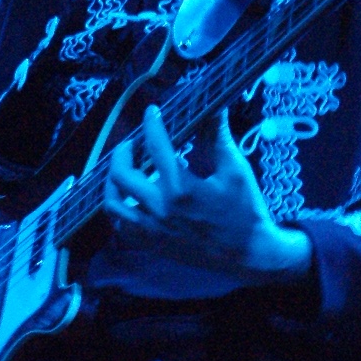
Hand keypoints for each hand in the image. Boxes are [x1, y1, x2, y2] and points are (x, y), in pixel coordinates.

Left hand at [105, 105, 312, 282]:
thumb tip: (215, 106)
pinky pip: (121, 227)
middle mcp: (160, 209)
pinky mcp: (153, 244)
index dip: (151, 124)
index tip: (152, 111)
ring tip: (123, 170)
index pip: (157, 146)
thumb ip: (218, 137)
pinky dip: (120, 210)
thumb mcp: (235, 171)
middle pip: (121, 175)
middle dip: (123, 152)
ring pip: (113, 204)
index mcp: (181, 188)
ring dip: (112, 182)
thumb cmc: (245, 211)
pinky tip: (129, 199)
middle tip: (133, 144)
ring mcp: (153, 230)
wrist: (248, 255)